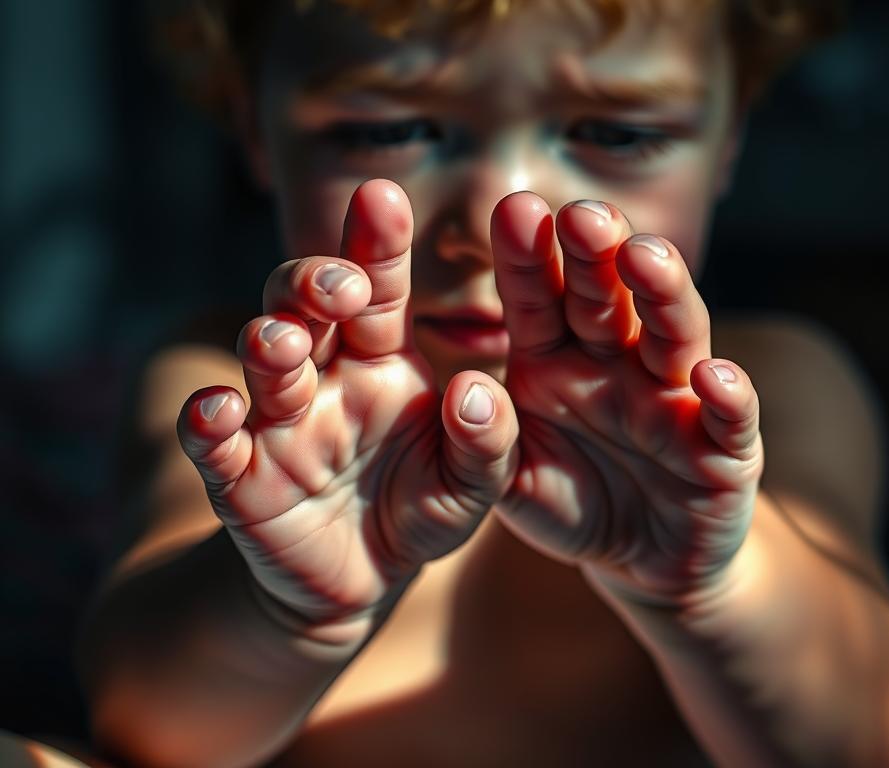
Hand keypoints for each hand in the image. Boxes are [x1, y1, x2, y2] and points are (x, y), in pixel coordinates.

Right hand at [177, 180, 517, 633]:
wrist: (363, 577)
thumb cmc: (421, 512)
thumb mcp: (471, 484)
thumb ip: (486, 442)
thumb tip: (474, 391)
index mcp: (382, 360)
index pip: (378, 288)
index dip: (376, 243)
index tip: (383, 197)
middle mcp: (324, 375)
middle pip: (305, 304)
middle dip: (315, 282)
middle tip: (341, 284)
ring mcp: (276, 422)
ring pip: (260, 359)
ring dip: (268, 341)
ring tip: (283, 342)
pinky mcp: (239, 479)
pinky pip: (212, 444)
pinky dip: (207, 423)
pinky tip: (216, 412)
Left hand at [491, 193, 762, 606]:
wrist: (637, 560)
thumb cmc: (568, 503)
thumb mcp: (510, 478)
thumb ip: (482, 443)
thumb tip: (464, 395)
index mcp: (555, 361)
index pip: (538, 299)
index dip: (528, 257)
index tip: (513, 210)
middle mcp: (617, 366)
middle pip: (608, 299)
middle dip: (596, 255)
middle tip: (582, 216)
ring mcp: (674, 401)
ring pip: (675, 336)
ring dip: (663, 296)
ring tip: (646, 259)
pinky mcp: (725, 450)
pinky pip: (730, 422)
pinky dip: (728, 399)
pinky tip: (713, 377)